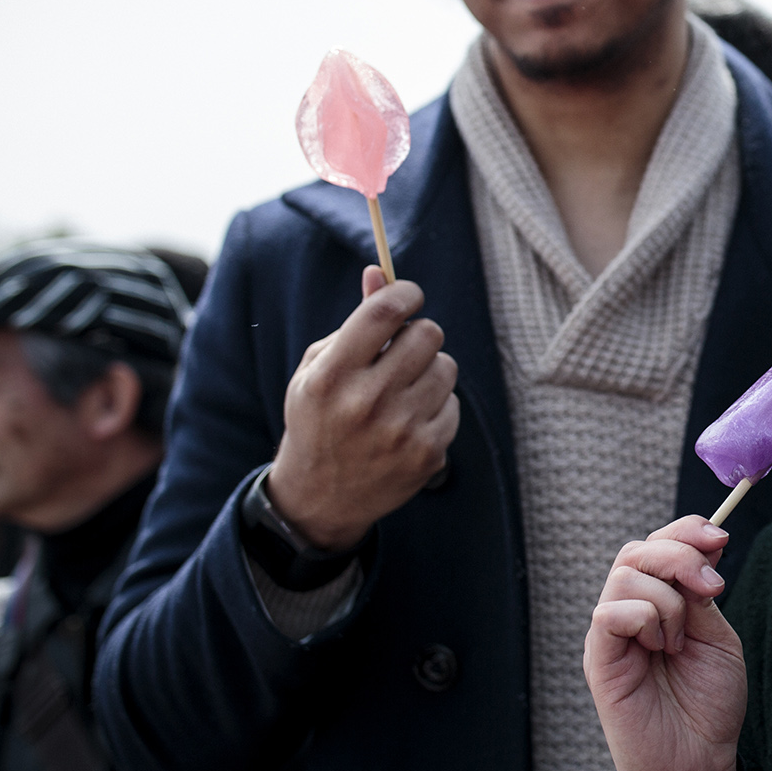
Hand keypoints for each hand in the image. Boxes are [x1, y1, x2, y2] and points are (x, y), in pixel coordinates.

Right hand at [267, 268, 460, 549]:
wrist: (321, 498)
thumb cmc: (319, 419)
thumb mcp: (318, 369)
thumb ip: (353, 321)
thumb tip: (380, 273)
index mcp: (332, 376)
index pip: (384, 311)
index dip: (405, 292)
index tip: (409, 295)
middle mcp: (367, 402)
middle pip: (428, 333)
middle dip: (418, 333)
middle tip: (403, 349)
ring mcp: (401, 431)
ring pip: (446, 366)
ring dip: (429, 370)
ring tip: (401, 391)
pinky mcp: (428, 453)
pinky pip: (452, 403)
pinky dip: (436, 406)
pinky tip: (409, 422)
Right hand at [585, 516, 744, 770]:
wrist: (698, 763)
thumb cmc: (707, 706)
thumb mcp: (716, 637)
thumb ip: (701, 593)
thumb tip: (706, 541)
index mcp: (659, 601)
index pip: (658, 543)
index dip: (686, 530)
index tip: (721, 539)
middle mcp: (629, 611)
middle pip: (638, 549)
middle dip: (680, 556)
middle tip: (712, 589)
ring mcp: (611, 634)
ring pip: (626, 575)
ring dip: (667, 601)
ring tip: (678, 642)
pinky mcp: (598, 659)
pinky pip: (609, 613)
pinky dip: (644, 619)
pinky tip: (659, 650)